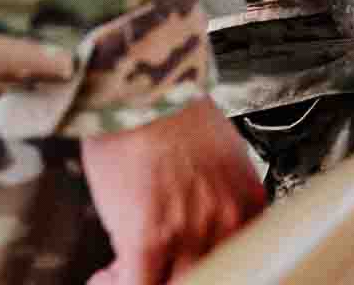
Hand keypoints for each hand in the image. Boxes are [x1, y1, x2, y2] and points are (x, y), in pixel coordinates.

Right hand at [83, 97, 264, 283]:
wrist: (143, 88)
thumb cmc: (170, 109)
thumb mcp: (218, 152)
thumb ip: (218, 192)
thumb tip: (198, 215)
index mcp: (248, 201)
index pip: (241, 258)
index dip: (209, 263)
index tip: (185, 261)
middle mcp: (228, 221)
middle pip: (212, 275)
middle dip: (176, 275)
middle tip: (154, 268)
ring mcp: (191, 233)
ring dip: (146, 280)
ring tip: (123, 272)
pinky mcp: (150, 238)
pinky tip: (105, 277)